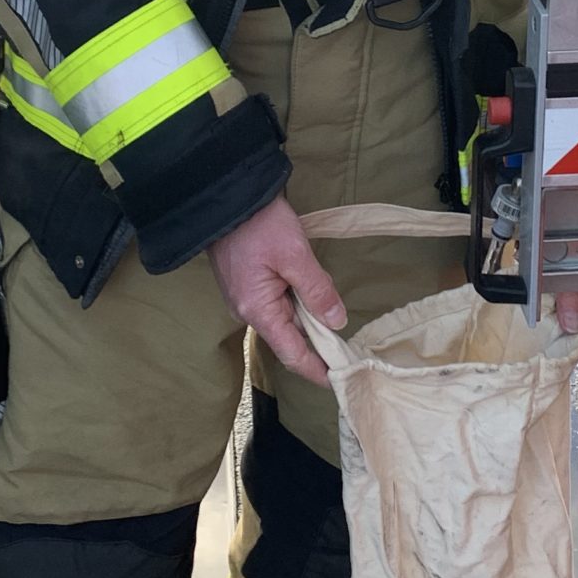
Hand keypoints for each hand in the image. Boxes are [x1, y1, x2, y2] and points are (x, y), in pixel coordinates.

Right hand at [208, 195, 345, 385]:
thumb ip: (317, 291)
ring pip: (284, 318)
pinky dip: (296, 302)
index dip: (317, 370)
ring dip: (308, 317)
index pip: (292, 354)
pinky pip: (275, 303)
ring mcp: (244, 299)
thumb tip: (337, 323)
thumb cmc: (260, 224)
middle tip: (349, 344)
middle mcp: (246, 312)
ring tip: (332, 310)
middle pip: (289, 337)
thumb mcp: (296, 256)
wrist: (228, 196)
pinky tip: (310, 291)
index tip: (341, 381)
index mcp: (257, 311)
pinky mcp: (245, 285)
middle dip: (318, 340)